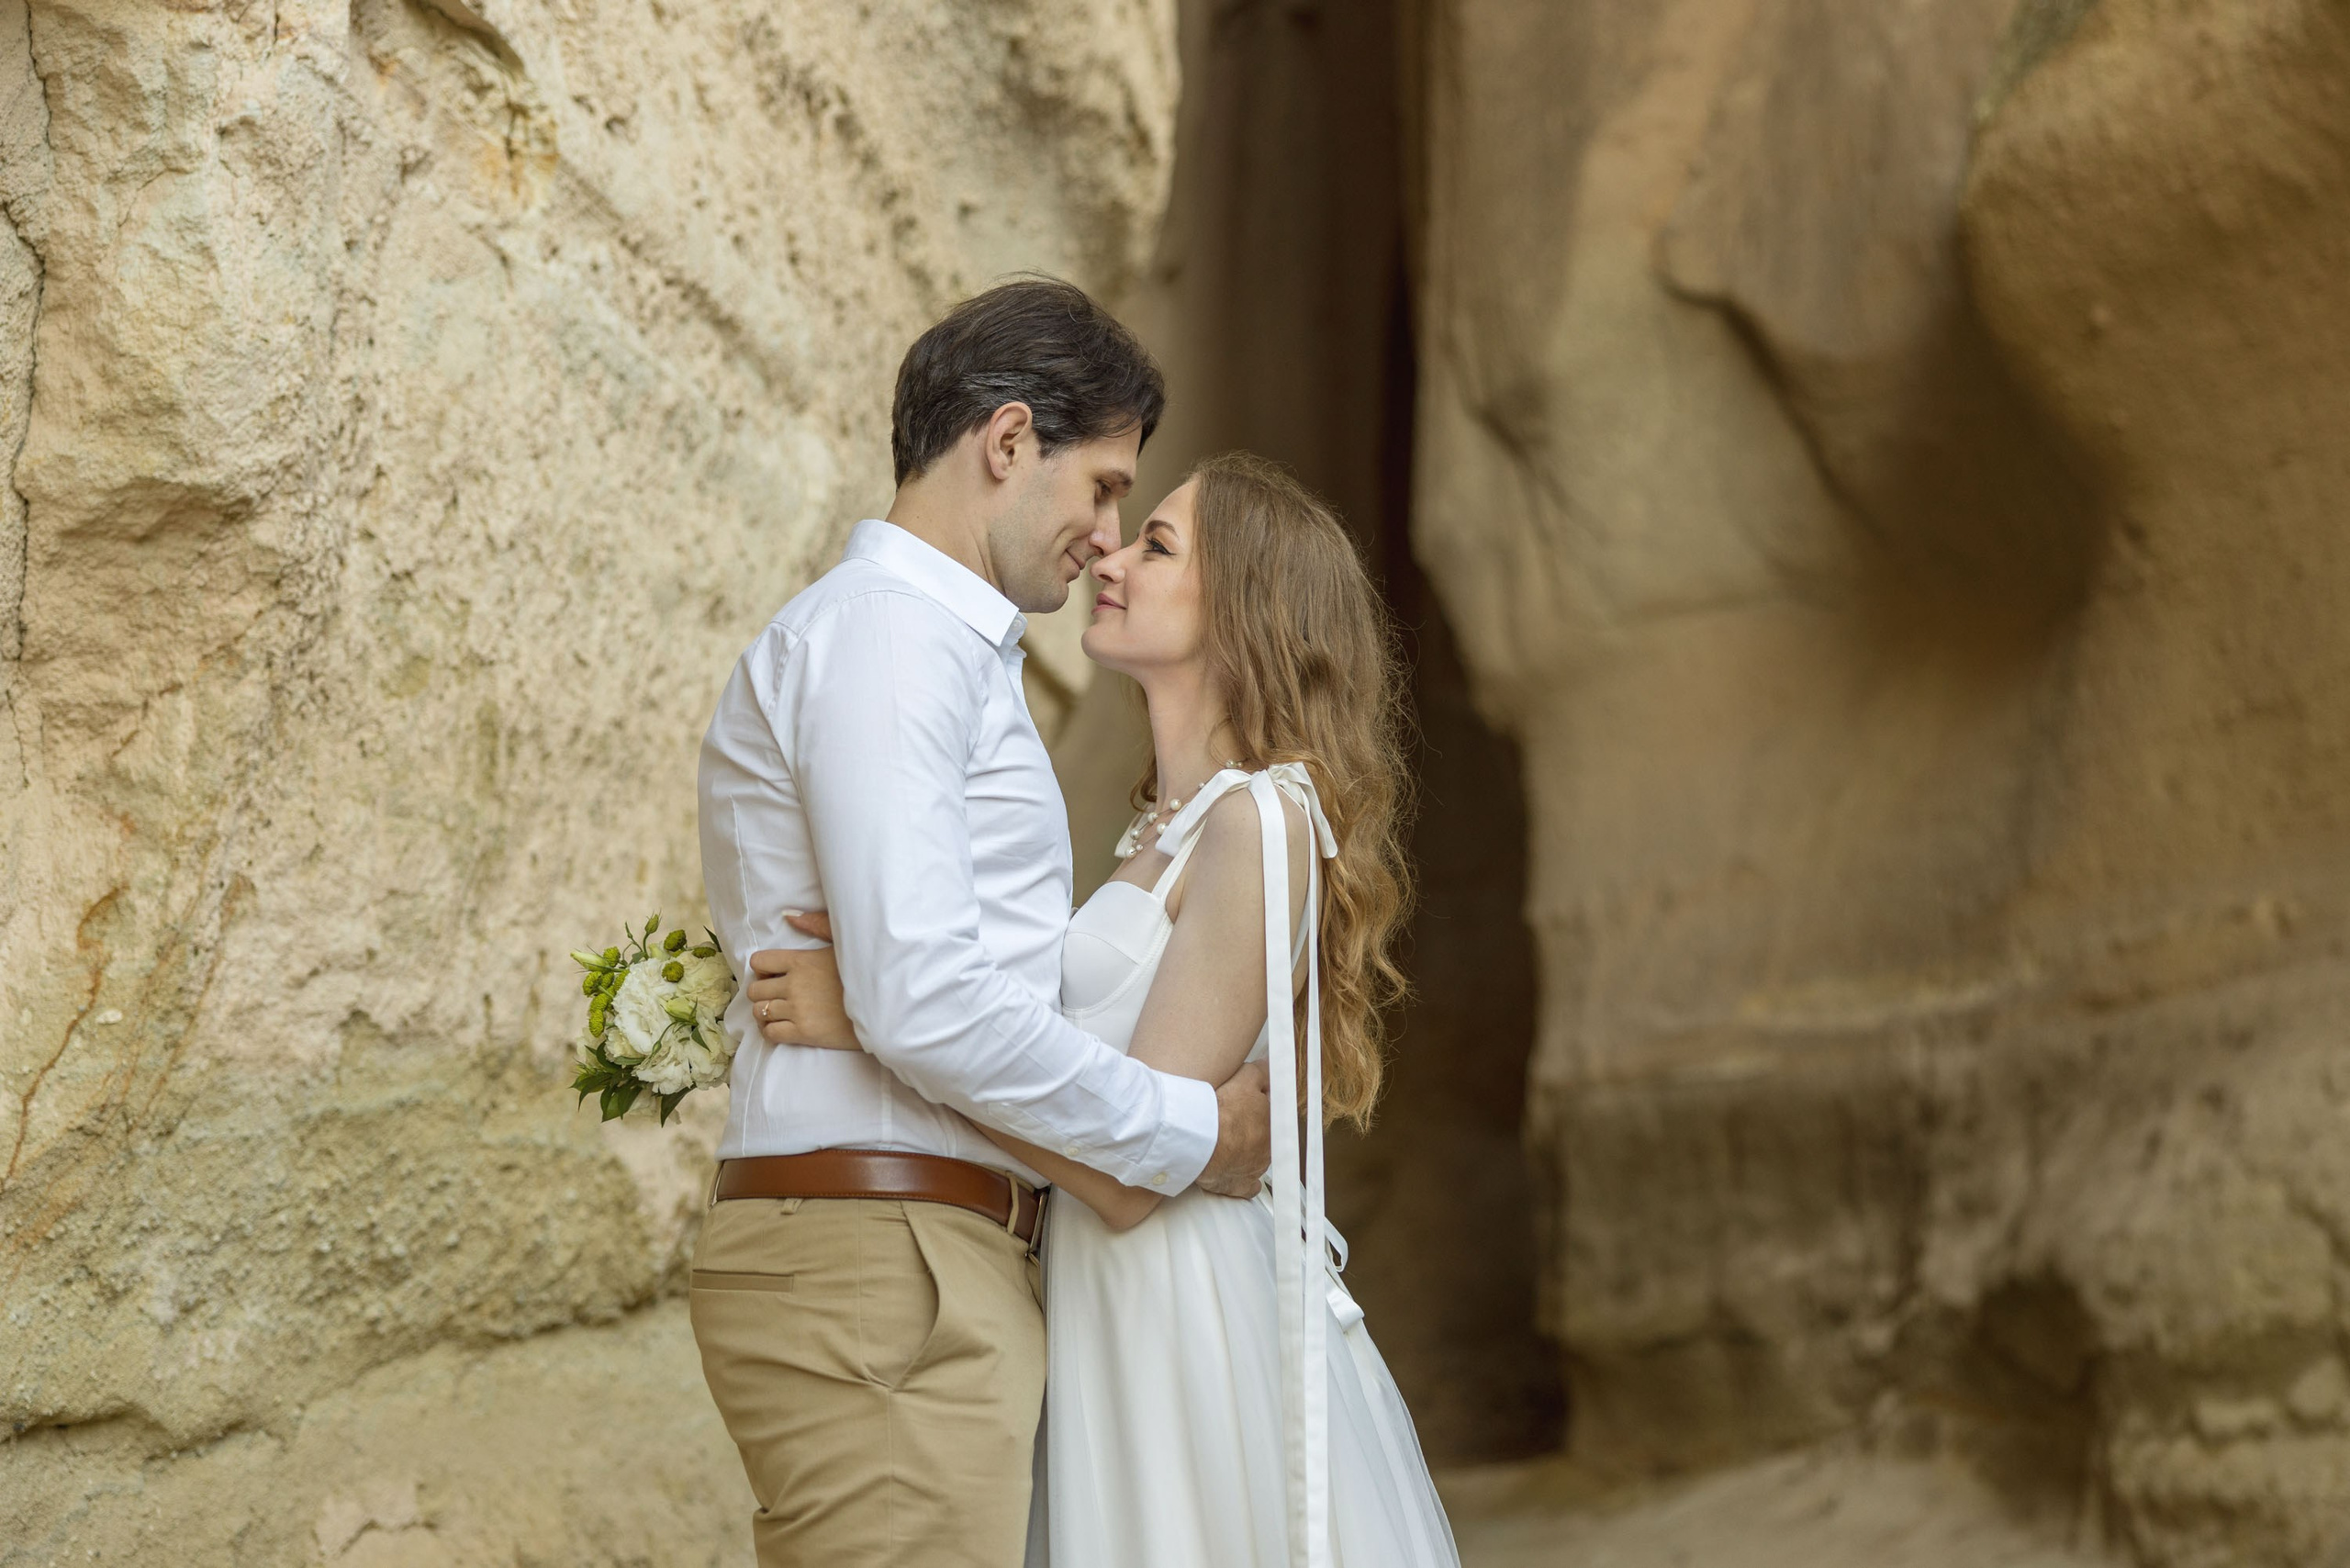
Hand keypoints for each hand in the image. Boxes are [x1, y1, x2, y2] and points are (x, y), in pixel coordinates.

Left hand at [744, 911, 860, 1050]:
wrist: (883, 1007)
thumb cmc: (865, 971)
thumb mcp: (844, 942)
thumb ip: (816, 925)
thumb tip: (788, 916)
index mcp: (801, 960)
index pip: (759, 962)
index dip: (763, 969)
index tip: (774, 974)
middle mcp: (794, 984)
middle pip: (755, 990)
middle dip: (762, 992)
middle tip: (777, 995)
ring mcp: (797, 1010)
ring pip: (759, 1012)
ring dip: (765, 1012)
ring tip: (779, 1011)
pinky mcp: (804, 1033)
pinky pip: (770, 1033)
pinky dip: (771, 1030)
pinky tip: (783, 1026)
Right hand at [1195, 1059, 1270, 1197]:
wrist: (1202, 1141)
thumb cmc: (1223, 1111)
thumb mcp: (1245, 1078)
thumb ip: (1261, 1073)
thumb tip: (1270, 1067)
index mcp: (1274, 1122)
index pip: (1273, 1111)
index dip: (1258, 1104)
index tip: (1245, 1102)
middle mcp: (1270, 1147)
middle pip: (1264, 1135)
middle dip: (1252, 1127)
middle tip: (1232, 1119)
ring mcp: (1256, 1167)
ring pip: (1257, 1158)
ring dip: (1246, 1150)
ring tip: (1226, 1141)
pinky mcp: (1240, 1185)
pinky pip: (1248, 1185)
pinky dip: (1244, 1181)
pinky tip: (1236, 1172)